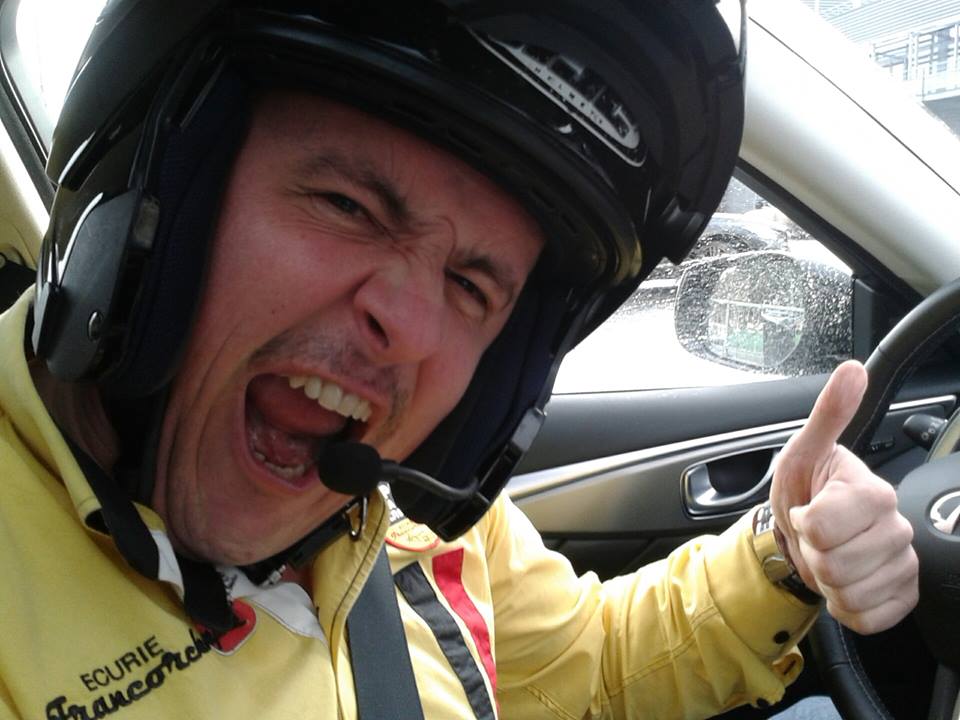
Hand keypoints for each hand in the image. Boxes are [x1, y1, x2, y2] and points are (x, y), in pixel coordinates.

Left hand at [770, 359, 917, 633]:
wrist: (807, 531)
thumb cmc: (805, 488)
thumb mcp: (802, 451)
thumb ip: (827, 414)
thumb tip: (852, 370)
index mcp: (872, 492)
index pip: (821, 526)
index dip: (802, 523)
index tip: (806, 510)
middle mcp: (896, 527)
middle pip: (834, 565)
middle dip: (812, 554)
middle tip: (815, 538)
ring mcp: (902, 562)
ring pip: (849, 594)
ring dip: (826, 581)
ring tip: (828, 556)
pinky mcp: (903, 594)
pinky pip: (867, 618)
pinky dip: (845, 606)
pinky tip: (845, 581)